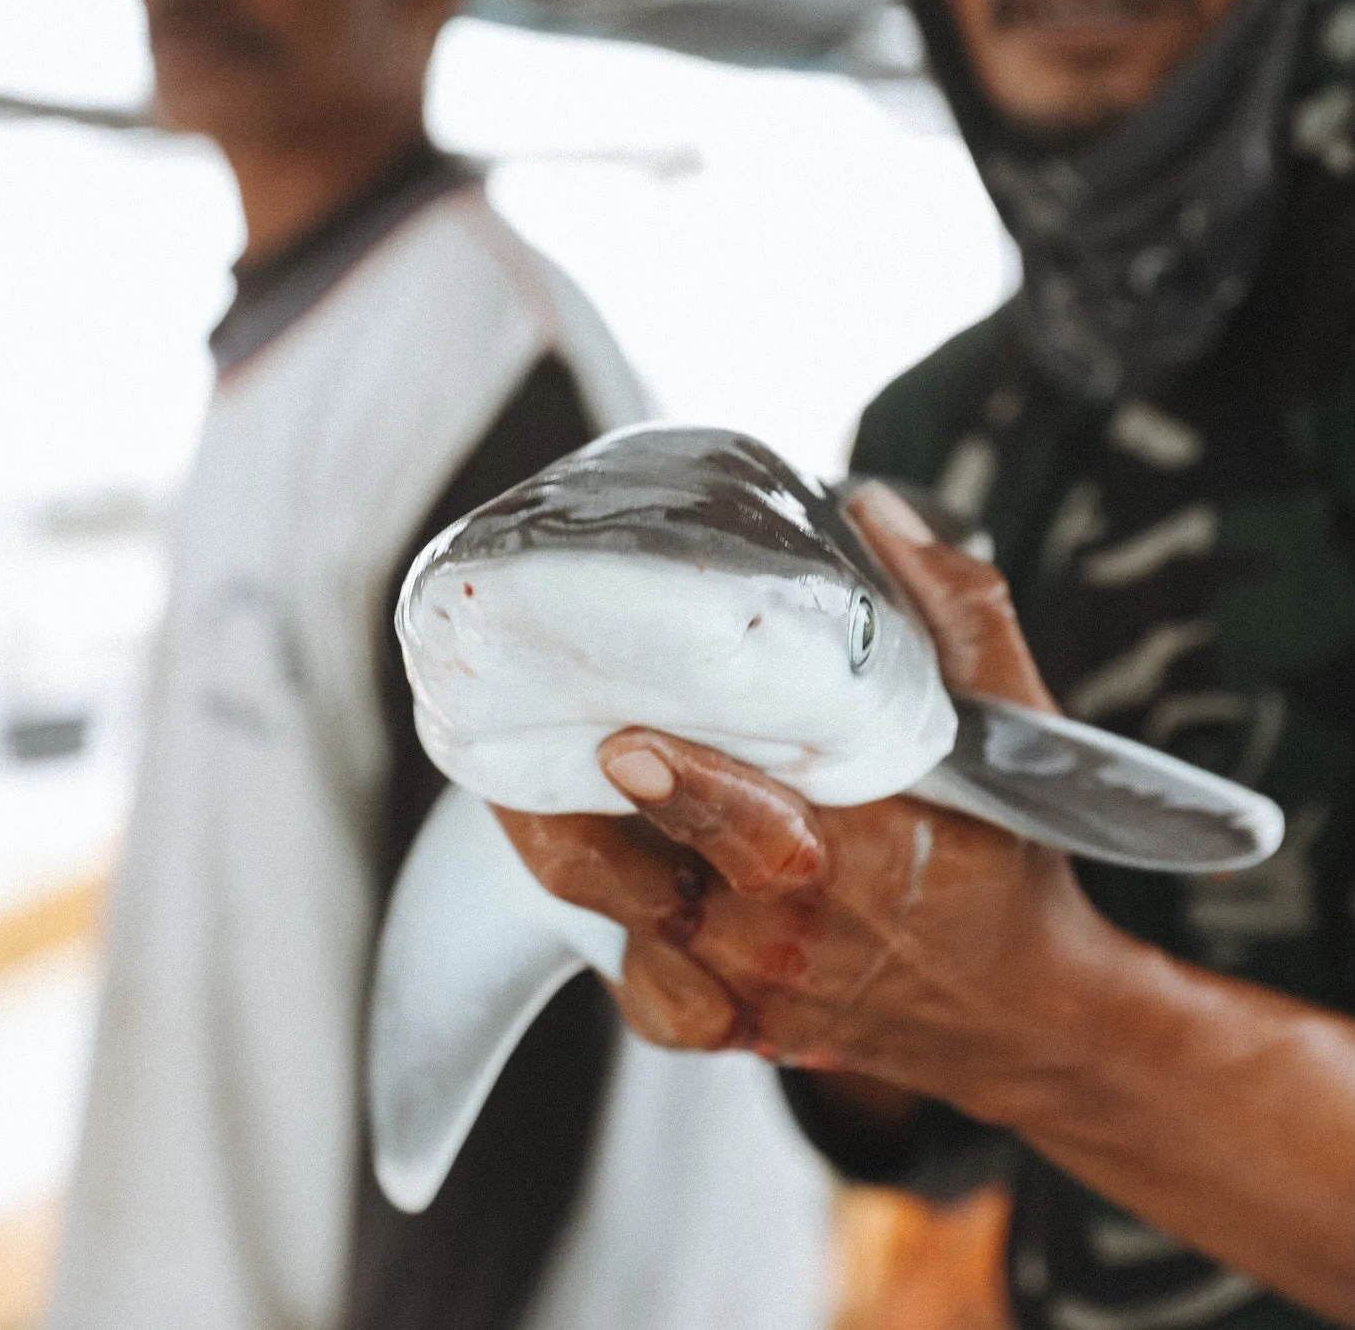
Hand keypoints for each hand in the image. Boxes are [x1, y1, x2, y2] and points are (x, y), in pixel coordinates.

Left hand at [496, 486, 1354, 1318]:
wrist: (1021, 1021)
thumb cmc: (1007, 860)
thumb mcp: (1012, 728)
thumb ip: (952, 611)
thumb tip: (871, 502)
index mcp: (858, 854)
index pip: (741, 823)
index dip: (676, 782)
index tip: (621, 737)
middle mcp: (780, 936)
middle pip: (625, 874)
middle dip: (553, 804)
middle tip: (509, 717)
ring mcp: (741, 992)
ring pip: (606, 916)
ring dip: (555, 842)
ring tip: (514, 759)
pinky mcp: (720, 1028)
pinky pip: (630, 974)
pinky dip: (606, 915)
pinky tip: (603, 849)